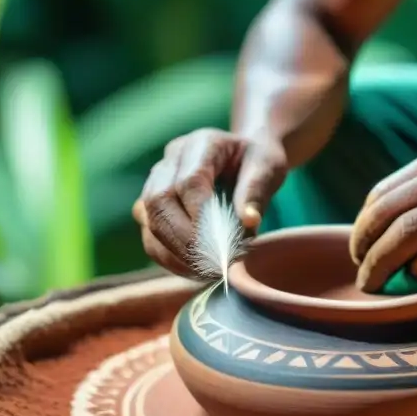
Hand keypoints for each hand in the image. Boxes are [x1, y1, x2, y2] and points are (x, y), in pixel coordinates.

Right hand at [132, 128, 286, 275]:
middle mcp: (172, 159)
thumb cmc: (258, 160)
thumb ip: (256, 193)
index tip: (221, 246)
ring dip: (173, 252)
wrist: (244, 156)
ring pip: (148, 219)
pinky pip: (149, 233)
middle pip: (158, 200)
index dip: (201, 217)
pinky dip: (168, 257)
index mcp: (202, 144)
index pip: (190, 182)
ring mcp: (156, 180)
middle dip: (183, 240)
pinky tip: (194, 271)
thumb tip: (248, 223)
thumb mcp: (268, 168)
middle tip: (213, 265)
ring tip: (206, 272)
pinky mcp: (152, 204)